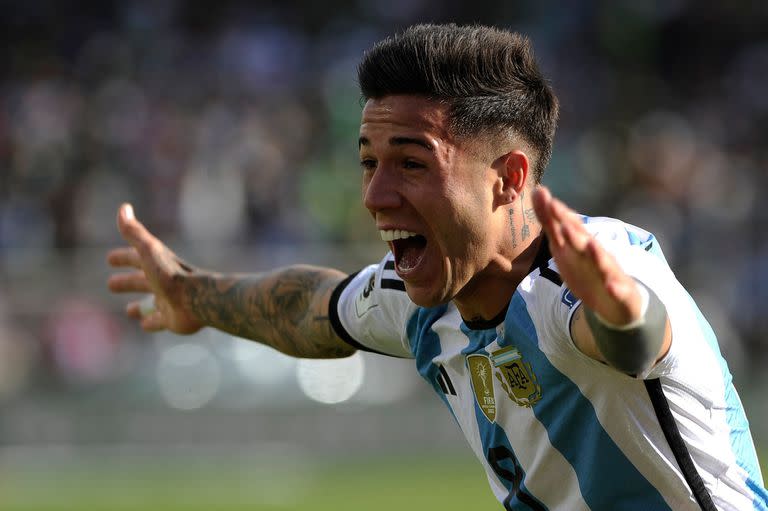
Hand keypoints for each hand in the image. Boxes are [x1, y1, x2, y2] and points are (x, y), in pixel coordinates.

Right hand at [107, 204, 203, 333]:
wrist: (198, 299)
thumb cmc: (171, 275)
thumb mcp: (149, 251)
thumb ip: (135, 232)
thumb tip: (123, 208)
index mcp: (157, 265)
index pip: (136, 258)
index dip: (123, 258)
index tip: (109, 259)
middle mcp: (162, 282)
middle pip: (141, 281)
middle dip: (126, 282)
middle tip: (110, 285)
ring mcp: (168, 301)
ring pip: (151, 303)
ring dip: (139, 306)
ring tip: (129, 311)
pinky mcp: (172, 319)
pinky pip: (159, 321)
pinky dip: (150, 322)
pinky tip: (144, 324)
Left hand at [532, 186, 642, 325]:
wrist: (616, 302)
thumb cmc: (587, 269)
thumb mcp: (564, 247)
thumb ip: (551, 223)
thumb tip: (538, 192)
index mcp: (580, 244)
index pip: (569, 226)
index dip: (557, 213)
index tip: (543, 196)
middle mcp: (595, 254)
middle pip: (584, 241)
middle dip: (573, 230)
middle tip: (560, 217)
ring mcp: (609, 272)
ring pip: (604, 262)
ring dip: (597, 254)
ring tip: (590, 244)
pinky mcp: (621, 291)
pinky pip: (618, 290)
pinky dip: (616, 288)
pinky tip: (611, 286)